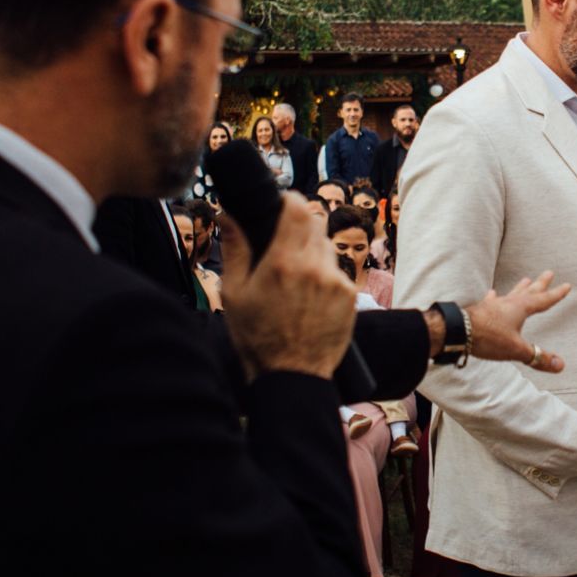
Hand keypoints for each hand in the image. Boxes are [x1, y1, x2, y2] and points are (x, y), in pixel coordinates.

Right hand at [223, 194, 357, 379]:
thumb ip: (235, 249)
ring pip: (327, 247)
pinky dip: (325, 276)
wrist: (292, 376)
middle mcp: (313, 267)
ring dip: (313, 252)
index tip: (282, 204)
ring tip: (296, 279)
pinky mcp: (349, 296)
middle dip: (300, 226)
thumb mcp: (234, 294)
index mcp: (282, 262)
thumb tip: (227, 215)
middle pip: (315, 223)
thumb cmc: (257, 338)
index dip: (290, 200)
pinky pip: (337, 271)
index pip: (297, 208)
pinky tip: (310, 298)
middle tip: (284, 244)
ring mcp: (336, 281)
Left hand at [465, 272, 571, 371]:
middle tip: (549, 273)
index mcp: (520, 309)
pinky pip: (491, 300)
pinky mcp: (481, 310)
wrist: (458, 331)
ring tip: (526, 279)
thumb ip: (538, 357)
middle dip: (540, 284)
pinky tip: (492, 293)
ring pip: (511, 293)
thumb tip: (560, 365)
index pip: (543, 301)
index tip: (567, 285)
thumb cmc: (488, 338)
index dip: (556, 294)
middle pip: (529, 291)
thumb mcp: (516, 350)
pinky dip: (494, 297)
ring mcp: (494, 305)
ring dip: (520, 287)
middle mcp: (509, 303)